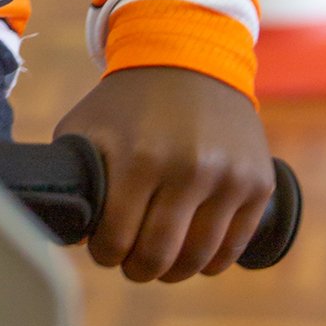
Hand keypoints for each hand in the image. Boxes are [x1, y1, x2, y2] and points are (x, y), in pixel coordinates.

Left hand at [55, 66, 273, 282]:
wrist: (190, 56)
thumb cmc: (129, 101)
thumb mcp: (88, 125)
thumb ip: (75, 175)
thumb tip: (67, 229)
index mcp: (140, 157)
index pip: (117, 240)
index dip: (105, 253)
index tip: (104, 249)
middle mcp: (189, 169)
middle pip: (159, 257)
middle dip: (138, 268)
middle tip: (132, 263)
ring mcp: (229, 177)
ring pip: (198, 260)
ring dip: (174, 270)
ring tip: (160, 260)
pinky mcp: (258, 183)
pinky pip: (233, 248)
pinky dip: (210, 260)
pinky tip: (193, 252)